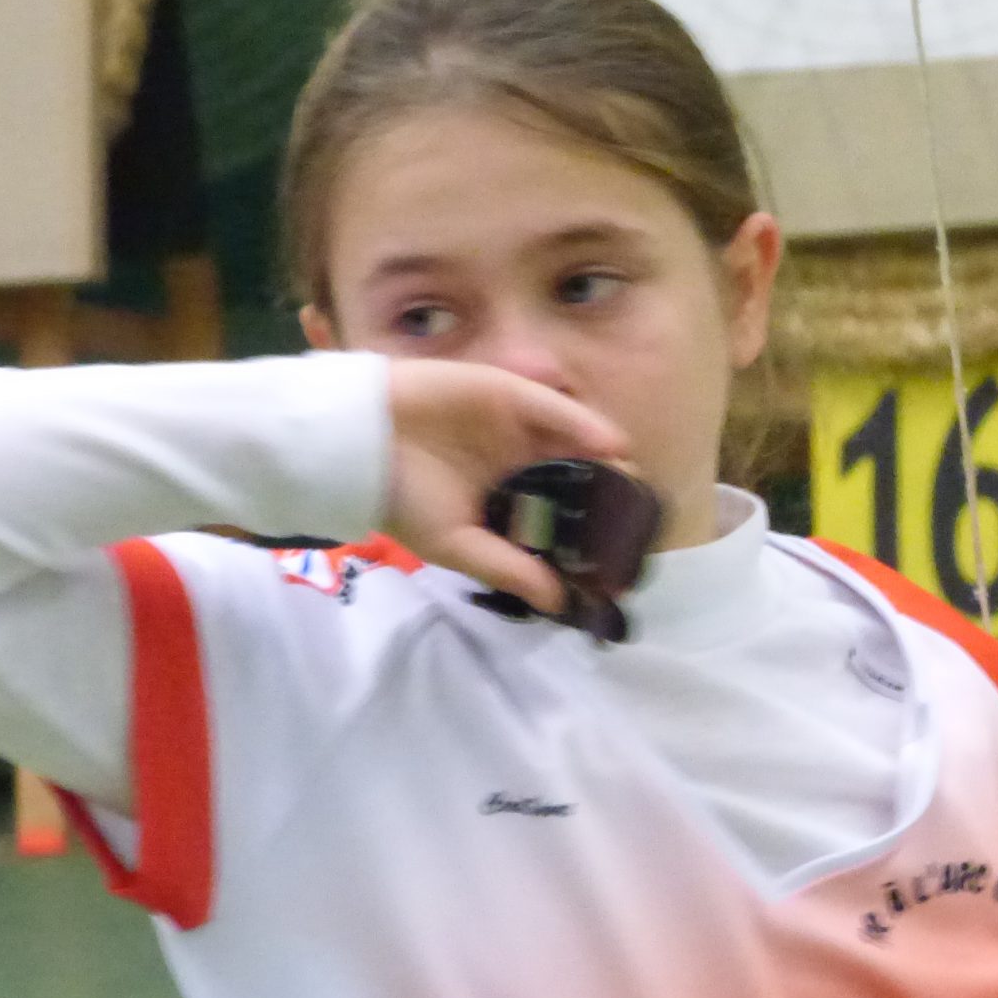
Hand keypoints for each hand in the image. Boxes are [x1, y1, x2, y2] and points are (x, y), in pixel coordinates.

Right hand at [384, 358, 628, 614]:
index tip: (619, 563)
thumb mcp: (456, 545)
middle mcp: (520, 460)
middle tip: (641, 526)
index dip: (591, 534)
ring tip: (638, 489)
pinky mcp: (508, 393)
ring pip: (576, 442)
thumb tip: (559, 603)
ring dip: (609, 463)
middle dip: (611, 498)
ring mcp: (517, 426)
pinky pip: (554, 409)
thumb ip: (509, 568)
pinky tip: (612, 447)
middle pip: (580, 477)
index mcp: (508, 496)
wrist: (356, 445)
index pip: (562, 514)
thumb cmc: (401, 499)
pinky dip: (584, 426)